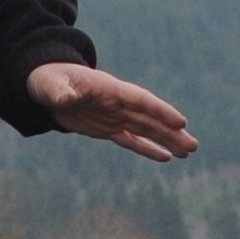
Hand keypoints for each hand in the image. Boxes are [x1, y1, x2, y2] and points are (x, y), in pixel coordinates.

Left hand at [25, 62, 197, 163]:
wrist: (45, 88)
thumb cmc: (48, 81)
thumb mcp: (51, 85)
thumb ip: (61, 91)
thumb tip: (66, 98)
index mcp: (110, 89)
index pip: (140, 101)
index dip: (160, 111)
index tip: (180, 122)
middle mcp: (118, 103)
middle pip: (150, 119)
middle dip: (172, 131)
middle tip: (193, 145)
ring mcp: (115, 116)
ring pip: (146, 130)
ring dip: (167, 141)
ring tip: (188, 152)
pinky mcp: (108, 129)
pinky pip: (132, 140)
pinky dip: (148, 149)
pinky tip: (166, 157)